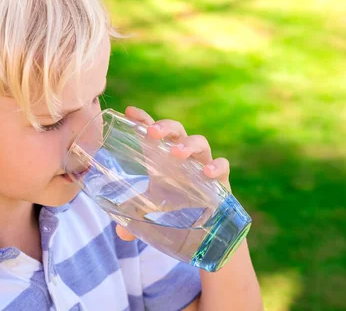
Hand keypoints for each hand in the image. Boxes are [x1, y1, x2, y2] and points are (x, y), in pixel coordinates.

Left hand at [115, 106, 231, 241]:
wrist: (205, 232)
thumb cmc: (174, 210)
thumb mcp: (151, 213)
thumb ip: (134, 220)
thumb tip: (122, 233)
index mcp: (162, 158)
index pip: (152, 132)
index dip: (143, 119)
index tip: (130, 111)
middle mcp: (183, 157)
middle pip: (176, 130)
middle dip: (165, 127)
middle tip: (152, 132)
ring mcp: (203, 166)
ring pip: (200, 143)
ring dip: (187, 144)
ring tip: (176, 153)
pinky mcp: (222, 181)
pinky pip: (224, 166)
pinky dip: (217, 166)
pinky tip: (208, 172)